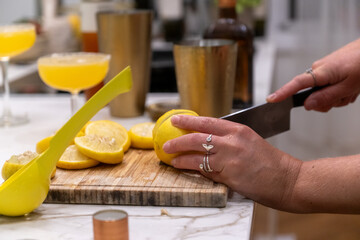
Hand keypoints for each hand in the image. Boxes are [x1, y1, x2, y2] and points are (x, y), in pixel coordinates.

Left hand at [163, 114, 301, 209]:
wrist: (289, 180)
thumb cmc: (272, 163)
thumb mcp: (251, 142)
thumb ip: (230, 140)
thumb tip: (209, 140)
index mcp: (239, 130)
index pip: (208, 122)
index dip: (189, 121)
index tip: (176, 119)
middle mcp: (233, 141)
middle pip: (197, 137)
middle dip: (178, 139)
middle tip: (167, 142)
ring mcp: (230, 158)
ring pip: (197, 154)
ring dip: (181, 157)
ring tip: (171, 158)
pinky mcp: (229, 175)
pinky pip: (205, 171)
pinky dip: (192, 169)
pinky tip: (184, 168)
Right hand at [267, 38, 359, 111]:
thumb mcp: (348, 86)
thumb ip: (326, 97)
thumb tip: (308, 105)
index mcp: (321, 72)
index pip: (297, 84)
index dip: (283, 93)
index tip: (271, 99)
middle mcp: (317, 69)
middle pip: (311, 95)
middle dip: (327, 102)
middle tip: (344, 98)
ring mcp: (322, 69)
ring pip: (321, 93)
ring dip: (336, 97)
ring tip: (350, 90)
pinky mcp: (327, 70)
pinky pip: (327, 87)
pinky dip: (338, 91)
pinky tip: (349, 87)